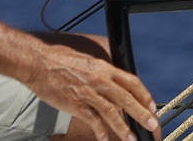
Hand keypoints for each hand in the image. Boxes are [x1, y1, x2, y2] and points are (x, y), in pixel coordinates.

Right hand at [26, 33, 159, 140]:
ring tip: (132, 139)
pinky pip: (93, 121)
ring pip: (112, 112)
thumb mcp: (87, 61)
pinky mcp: (76, 104)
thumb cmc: (60, 59)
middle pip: (127, 98)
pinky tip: (105, 140)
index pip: (131, 82)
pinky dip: (101, 132)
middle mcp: (100, 79)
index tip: (152, 107)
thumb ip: (101, 73)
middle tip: (153, 126)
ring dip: (124, 128)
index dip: (144, 95)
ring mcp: (88, 93)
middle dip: (142, 114)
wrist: (39, 62)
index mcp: (104, 67)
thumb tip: (112, 86)